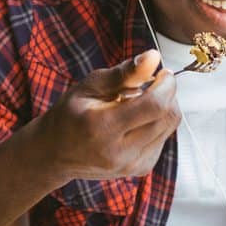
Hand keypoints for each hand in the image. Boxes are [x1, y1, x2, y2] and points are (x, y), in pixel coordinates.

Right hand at [39, 49, 180, 180]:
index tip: (162, 73)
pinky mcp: (140, 169)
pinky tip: (137, 119)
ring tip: (140, 100)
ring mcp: (131, 164)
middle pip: (167, 116)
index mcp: (102, 128)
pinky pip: (163, 138)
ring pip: (169, 126)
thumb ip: (124, 73)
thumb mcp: (90, 86)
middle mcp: (119, 152)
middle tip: (150, 82)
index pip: (155, 105)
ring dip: (164, 107)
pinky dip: (157, 123)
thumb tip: (153, 57)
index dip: (166, 85)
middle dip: (167, 93)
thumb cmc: (70, 115)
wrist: (56, 153)